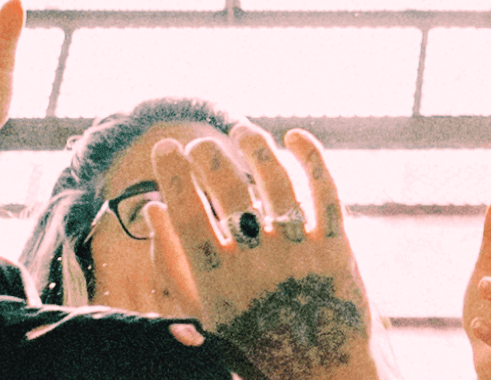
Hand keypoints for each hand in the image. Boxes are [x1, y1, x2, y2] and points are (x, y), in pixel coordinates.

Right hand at [152, 124, 373, 378]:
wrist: (324, 377)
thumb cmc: (255, 349)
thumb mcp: (202, 317)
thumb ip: (173, 266)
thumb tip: (153, 210)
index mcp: (219, 285)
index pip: (188, 216)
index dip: (173, 176)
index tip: (166, 149)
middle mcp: (259, 265)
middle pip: (229, 192)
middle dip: (209, 158)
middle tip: (200, 145)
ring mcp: (301, 254)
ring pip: (277, 183)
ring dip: (256, 148)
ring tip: (242, 133)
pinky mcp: (337, 249)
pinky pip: (326, 192)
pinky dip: (312, 158)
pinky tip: (295, 137)